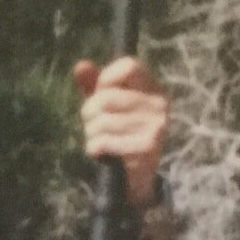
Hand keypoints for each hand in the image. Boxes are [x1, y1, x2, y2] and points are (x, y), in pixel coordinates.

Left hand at [73, 56, 168, 207]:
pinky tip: (103, 153)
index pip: (128, 65)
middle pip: (106, 96)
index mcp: (152, 88)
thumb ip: (93, 84)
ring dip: (91, 134)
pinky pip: (103, 142)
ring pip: (101, 121)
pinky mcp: (147, 148)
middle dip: (89, 112)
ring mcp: (156, 126)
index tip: (102, 94)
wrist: (133, 175)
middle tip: (96, 124)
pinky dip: (95, 148)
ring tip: (101, 139)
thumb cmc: (117, 132)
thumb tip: (80, 65)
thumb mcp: (105, 105)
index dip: (106, 79)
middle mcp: (159, 104)